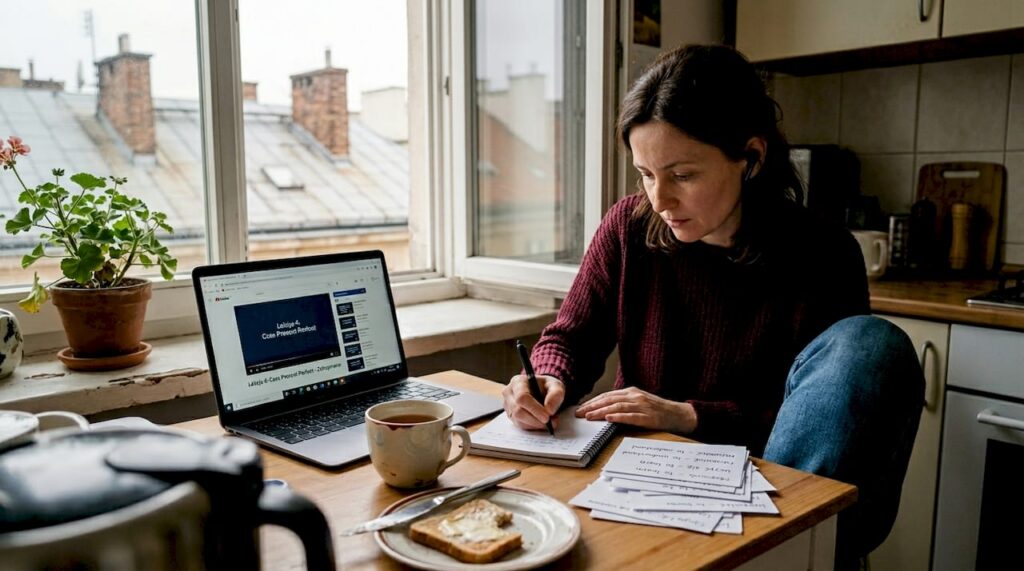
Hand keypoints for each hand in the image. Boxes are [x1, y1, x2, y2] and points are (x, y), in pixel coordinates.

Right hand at [502, 374, 564, 430]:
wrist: (541, 391)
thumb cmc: (546, 386)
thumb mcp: (555, 385)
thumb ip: (556, 394)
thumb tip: (549, 410)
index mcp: (518, 382)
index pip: (521, 397)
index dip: (534, 409)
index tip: (547, 416)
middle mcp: (509, 393)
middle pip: (518, 411)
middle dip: (536, 420)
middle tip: (550, 422)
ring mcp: (508, 406)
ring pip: (519, 421)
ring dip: (536, 424)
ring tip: (549, 422)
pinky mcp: (511, 416)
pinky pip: (520, 425)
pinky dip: (533, 427)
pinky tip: (542, 422)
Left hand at [575, 387, 696, 433]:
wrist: (679, 414)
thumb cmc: (657, 410)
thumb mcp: (639, 402)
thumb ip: (623, 404)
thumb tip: (603, 411)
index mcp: (631, 392)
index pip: (607, 396)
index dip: (593, 402)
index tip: (580, 408)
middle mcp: (635, 396)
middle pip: (609, 400)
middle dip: (592, 406)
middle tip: (579, 413)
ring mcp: (642, 406)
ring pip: (617, 407)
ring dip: (601, 412)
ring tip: (589, 416)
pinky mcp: (649, 417)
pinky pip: (632, 416)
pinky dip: (619, 417)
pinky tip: (609, 419)